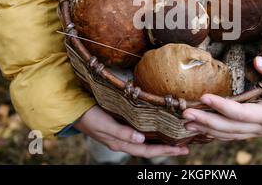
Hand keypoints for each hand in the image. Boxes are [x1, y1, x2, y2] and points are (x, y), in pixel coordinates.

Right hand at [74, 105, 188, 157]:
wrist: (75, 110)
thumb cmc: (89, 117)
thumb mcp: (104, 125)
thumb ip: (121, 132)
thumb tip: (141, 139)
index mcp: (122, 143)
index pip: (147, 150)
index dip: (165, 151)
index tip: (181, 150)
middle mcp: (125, 140)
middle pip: (150, 148)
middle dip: (168, 149)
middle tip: (186, 147)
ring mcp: (123, 134)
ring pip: (147, 140)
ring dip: (162, 141)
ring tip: (177, 138)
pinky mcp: (122, 125)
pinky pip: (142, 131)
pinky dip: (153, 132)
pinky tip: (160, 127)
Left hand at [182, 56, 261, 140]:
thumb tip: (257, 60)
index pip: (242, 113)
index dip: (222, 107)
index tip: (205, 97)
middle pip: (231, 128)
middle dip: (207, 121)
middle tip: (186, 113)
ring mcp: (259, 131)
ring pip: (230, 134)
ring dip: (207, 129)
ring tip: (187, 121)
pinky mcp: (256, 129)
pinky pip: (233, 134)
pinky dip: (216, 132)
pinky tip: (201, 127)